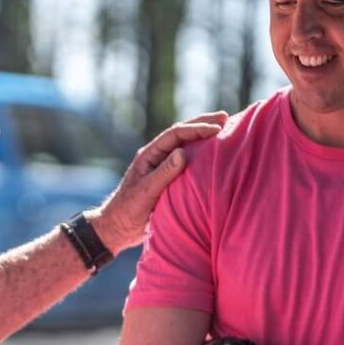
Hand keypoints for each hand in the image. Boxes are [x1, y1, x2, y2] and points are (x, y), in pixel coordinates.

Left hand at [89, 112, 227, 252]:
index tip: (216, 128)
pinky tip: (214, 155)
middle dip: (202, 124)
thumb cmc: (129, 210)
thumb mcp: (147, 191)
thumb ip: (164, 172)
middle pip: (181, 134)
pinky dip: (201, 155)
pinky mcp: (168, 179)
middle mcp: (156, 157)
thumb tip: (183, 152)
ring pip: (186, 146)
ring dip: (203, 137)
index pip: (175, 135)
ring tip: (224, 129)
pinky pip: (188, 162)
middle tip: (225, 117)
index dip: (196, 129)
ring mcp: (162, 167)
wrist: (119, 227)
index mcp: (149, 155)